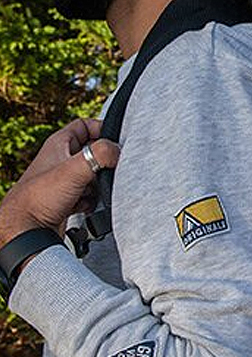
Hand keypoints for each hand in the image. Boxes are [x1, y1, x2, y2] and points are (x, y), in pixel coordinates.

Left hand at [0, 119, 119, 244]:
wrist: (26, 231)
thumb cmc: (39, 199)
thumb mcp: (74, 169)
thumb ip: (101, 154)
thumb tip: (120, 152)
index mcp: (58, 145)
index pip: (85, 125)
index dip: (101, 129)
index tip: (115, 141)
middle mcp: (60, 160)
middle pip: (93, 153)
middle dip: (104, 163)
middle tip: (105, 170)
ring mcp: (63, 180)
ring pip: (93, 175)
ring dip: (98, 185)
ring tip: (90, 192)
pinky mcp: (66, 199)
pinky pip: (89, 195)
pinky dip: (91, 201)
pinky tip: (83, 206)